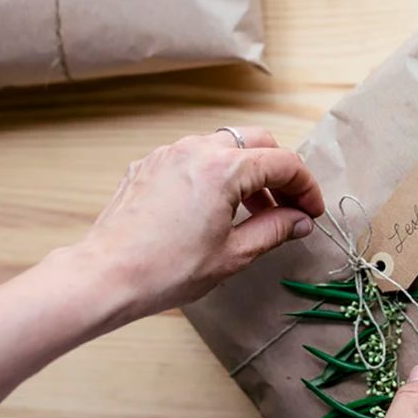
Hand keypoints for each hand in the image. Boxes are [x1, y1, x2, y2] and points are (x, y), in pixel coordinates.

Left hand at [75, 128, 324, 318]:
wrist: (106, 276)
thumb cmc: (167, 270)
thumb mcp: (233, 254)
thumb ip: (274, 230)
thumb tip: (299, 220)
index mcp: (224, 169)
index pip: (283, 163)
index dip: (306, 187)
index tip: (312, 212)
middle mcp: (197, 149)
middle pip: (256, 142)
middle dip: (278, 171)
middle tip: (287, 206)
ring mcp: (169, 153)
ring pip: (223, 145)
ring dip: (246, 170)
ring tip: (251, 210)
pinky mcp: (148, 165)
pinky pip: (192, 156)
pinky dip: (213, 173)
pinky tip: (212, 207)